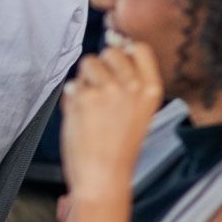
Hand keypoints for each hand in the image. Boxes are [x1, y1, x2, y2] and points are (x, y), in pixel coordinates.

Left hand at [58, 42, 162, 201]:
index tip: (115, 63)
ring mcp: (107, 89)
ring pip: (88, 63)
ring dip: (84, 80)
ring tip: (90, 106)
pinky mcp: (83, 97)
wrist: (104, 176)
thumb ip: (129, 81)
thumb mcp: (138, 111)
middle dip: (100, 67)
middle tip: (100, 93)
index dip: (123, 51)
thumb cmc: (119, 147)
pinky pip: (71, 84)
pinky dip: (71, 98)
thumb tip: (115, 45)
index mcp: (151, 90)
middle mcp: (132, 86)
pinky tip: (80, 117)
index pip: (139, 48)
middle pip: (110, 52)